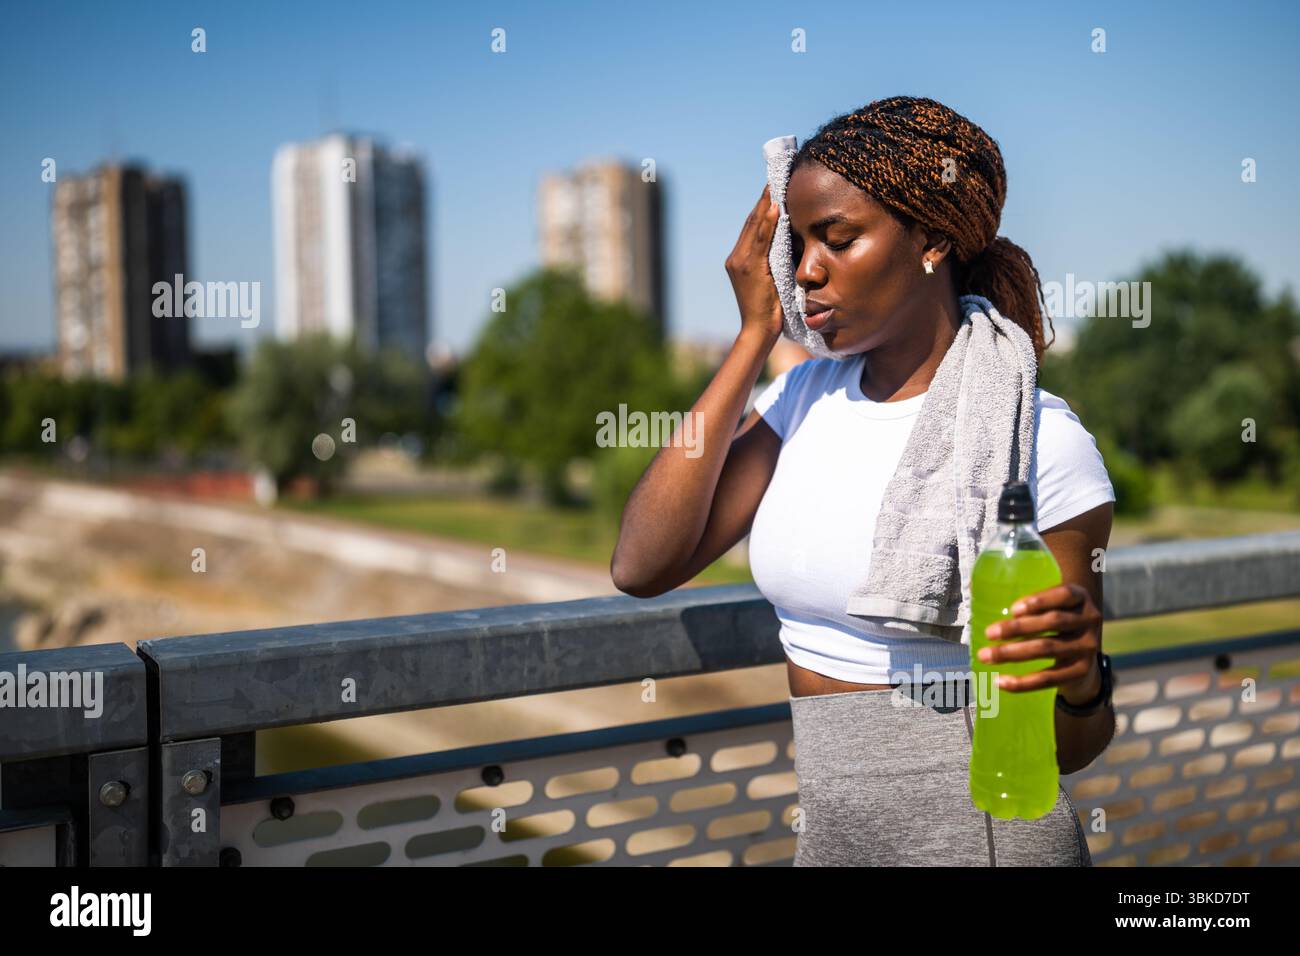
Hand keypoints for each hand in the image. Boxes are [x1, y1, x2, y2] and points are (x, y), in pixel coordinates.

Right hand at [725, 183, 785, 341]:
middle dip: (764, 199)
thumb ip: (774, 261)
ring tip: (775, 184)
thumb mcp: (772, 280)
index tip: (774, 187)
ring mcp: (740, 262)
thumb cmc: (770, 309)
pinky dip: (767, 222)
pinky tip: (775, 207)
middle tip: (776, 178)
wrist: (759, 330)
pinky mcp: (748, 267)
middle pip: (751, 221)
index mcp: (740, 259)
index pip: (753, 226)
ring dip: (766, 204)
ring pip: (754, 226)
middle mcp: (736, 257)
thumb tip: (791, 243)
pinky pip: (759, 240)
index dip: (763, 206)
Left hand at [976, 583, 1102, 702]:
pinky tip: (1000, 681)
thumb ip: (1031, 604)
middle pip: (1052, 622)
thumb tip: (982, 602)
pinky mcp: (1081, 671)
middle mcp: (1090, 620)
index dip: (1039, 600)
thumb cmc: (1055, 624)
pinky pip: (1049, 678)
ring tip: (986, 655)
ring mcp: (1089, 647)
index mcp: (1081, 598)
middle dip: (1017, 628)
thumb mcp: (1052, 606)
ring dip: (1012, 653)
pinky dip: (1023, 682)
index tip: (1013, 609)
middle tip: (989, 633)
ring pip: (1047, 648)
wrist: (1082, 658)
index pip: (1065, 595)